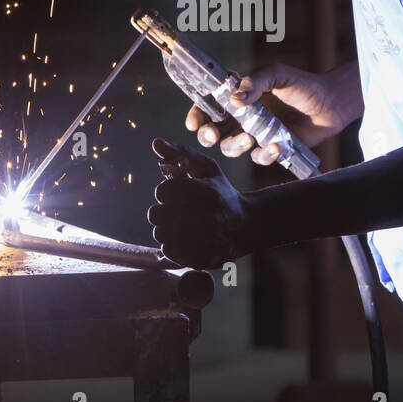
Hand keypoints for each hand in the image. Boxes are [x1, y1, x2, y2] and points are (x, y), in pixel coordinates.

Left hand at [147, 137, 257, 268]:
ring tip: (177, 224)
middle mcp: (209, 217)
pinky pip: (169, 252)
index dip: (164, 191)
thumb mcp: (206, 168)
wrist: (247, 225)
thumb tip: (155, 142)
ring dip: (164, 228)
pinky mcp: (203, 258)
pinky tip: (183, 238)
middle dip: (160, 210)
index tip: (172, 193)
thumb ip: (180, 153)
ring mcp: (206, 241)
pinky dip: (171, 245)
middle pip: (157, 214)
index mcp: (208, 192)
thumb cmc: (221, 192)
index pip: (164, 191)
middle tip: (171, 210)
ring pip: (160, 234)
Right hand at [186, 62, 360, 165]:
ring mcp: (256, 136)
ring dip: (236, 146)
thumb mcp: (278, 75)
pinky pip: (259, 158)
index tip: (193, 123)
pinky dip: (265, 154)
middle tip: (213, 135)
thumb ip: (256, 83)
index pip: (209, 107)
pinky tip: (277, 146)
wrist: (332, 103)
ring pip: (232, 148)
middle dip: (208, 135)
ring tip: (250, 139)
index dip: (197, 115)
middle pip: (214, 132)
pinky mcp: (271, 150)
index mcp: (239, 98)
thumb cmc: (303, 84)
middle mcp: (243, 118)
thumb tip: (234, 99)